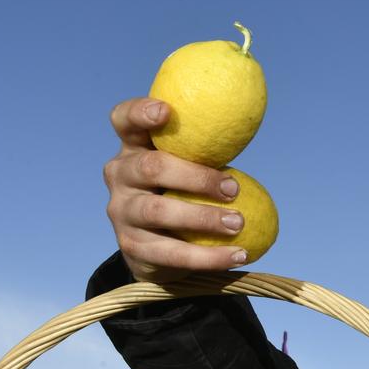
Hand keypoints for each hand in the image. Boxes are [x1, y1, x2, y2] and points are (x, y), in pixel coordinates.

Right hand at [102, 98, 246, 282]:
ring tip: (238, 223)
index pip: (124, 120)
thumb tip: (248, 129)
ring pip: (157, 211)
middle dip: (196, 177)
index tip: (166, 111)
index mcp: (133, 148)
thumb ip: (205, 151)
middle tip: (233, 188)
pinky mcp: (132, 247)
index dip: (139, 112)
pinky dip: (209, 257)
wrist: (157, 247)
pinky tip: (239, 255)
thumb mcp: (188, 167)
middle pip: (151, 167)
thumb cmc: (182, 193)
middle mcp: (120, 175)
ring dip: (203, 218)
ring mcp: (121, 212)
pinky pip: (172, 253)